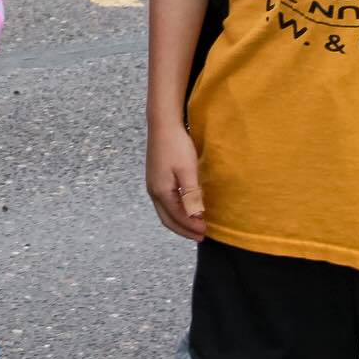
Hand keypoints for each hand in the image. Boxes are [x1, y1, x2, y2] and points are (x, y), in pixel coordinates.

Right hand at [146, 122, 206, 241]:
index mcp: (161, 192)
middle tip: (200, 235)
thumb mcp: (188, 171)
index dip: (191, 227)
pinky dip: (175, 211)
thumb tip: (196, 217)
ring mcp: (152, 184)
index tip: (206, 232)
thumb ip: (191, 196)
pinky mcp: (155, 177)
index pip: (177, 218)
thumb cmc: (176, 145)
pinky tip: (185, 207)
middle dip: (183, 229)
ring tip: (194, 225)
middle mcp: (153, 191)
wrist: (163, 123)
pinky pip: (164, 202)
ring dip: (179, 221)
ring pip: (164, 211)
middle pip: (167, 219)